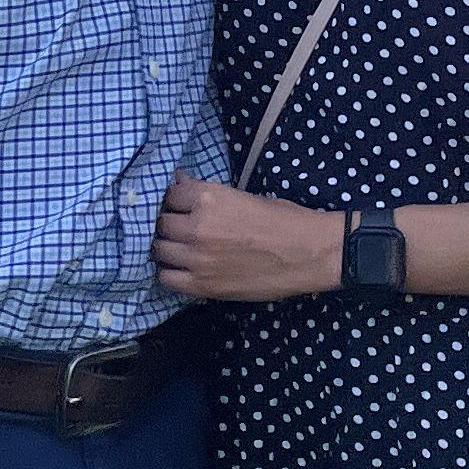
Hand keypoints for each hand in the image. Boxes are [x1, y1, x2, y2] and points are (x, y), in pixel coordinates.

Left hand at [151, 176, 353, 303]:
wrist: (310, 253)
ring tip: (181, 250)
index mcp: (209, 198)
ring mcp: (197, 258)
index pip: (169, 195)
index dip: (175, 201)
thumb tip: (180, 184)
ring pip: (159, 250)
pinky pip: (167, 279)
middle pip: (160, 223)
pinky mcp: (203, 285)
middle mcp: (197, 226)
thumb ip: (208, 194)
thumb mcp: (244, 196)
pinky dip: (171, 273)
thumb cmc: (284, 220)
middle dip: (169, 225)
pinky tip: (182, 270)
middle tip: (181, 229)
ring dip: (168, 248)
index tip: (180, 206)